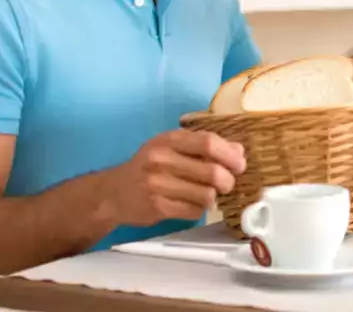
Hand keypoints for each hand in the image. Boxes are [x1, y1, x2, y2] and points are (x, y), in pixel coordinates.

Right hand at [102, 129, 245, 226]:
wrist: (112, 193)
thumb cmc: (148, 167)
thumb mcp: (171, 147)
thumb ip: (204, 146)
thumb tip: (238, 151)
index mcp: (169, 140)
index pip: (208, 142)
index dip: (230, 155)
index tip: (240, 164)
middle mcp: (161, 160)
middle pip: (212, 172)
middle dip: (228, 181)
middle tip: (227, 184)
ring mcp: (158, 185)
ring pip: (206, 195)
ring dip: (212, 197)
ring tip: (205, 195)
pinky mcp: (157, 207)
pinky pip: (194, 211)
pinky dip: (198, 209)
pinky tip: (190, 204)